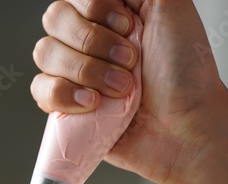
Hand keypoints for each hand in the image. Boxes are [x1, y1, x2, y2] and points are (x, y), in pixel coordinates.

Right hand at [31, 0, 227, 183]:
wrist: (187, 127)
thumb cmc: (186, 74)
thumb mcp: (171, 7)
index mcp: (111, 16)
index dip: (96, 10)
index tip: (129, 29)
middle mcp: (91, 42)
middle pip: (54, 20)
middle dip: (93, 42)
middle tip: (129, 62)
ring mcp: (77, 74)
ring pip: (44, 53)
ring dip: (85, 70)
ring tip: (119, 89)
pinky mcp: (68, 107)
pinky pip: (40, 90)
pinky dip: (63, 94)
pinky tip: (93, 104)